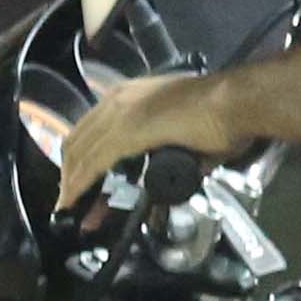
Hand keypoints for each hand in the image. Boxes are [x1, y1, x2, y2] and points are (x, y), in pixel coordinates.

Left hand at [51, 67, 234, 213]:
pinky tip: (75, 199)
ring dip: (72, 182)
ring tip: (67, 206)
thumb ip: (176, 149)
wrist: (234, 104)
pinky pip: (94, 162)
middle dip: (71, 172)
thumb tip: (188, 168)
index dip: (81, 156)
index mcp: (130, 94)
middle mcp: (119, 99)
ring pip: (81, 152)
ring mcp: (121, 113)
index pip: (92, 127)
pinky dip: (81, 183)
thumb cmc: (220, 114)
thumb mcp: (184, 131)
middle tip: (68, 200)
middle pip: (79, 140)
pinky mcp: (126, 131)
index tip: (78, 181)